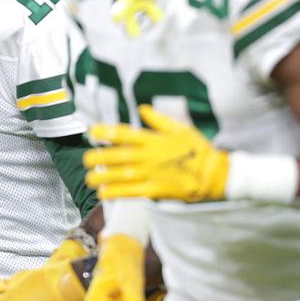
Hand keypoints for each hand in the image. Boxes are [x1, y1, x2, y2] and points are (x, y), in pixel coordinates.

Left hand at [85, 105, 229, 201]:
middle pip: (116, 156)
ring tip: (89, 178)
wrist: (214, 174)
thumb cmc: (198, 150)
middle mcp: (148, 156)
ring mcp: (150, 174)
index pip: (122, 133)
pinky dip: (115, 192)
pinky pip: (130, 192)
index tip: (91, 132)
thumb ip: (159, 119)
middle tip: (85, 159)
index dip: (104, 132)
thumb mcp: (181, 128)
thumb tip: (142, 108)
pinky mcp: (155, 190)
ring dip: (101, 177)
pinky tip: (103, 193)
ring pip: (119, 175)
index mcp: (153, 140)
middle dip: (97, 157)